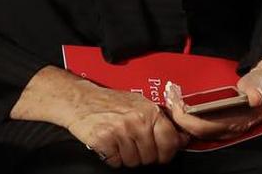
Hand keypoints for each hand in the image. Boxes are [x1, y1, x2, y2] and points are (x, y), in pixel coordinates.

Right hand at [63, 81, 186, 167]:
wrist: (78, 99)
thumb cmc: (108, 101)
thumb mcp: (138, 104)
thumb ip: (160, 121)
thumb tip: (183, 139)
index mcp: (149, 111)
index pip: (171, 142)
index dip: (166, 152)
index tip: (160, 152)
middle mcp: (137, 120)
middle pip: (152, 157)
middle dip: (142, 154)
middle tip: (130, 142)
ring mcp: (120, 131)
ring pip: (134, 162)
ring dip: (125, 156)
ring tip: (117, 141)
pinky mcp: (104, 140)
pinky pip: (116, 162)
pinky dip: (111, 157)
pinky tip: (108, 143)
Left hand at [164, 57, 261, 139]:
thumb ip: (259, 89)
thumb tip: (254, 97)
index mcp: (237, 123)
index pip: (204, 128)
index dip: (187, 118)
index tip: (176, 103)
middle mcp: (227, 128)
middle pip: (193, 130)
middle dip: (176, 115)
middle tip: (169, 95)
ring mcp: (221, 125)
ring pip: (193, 127)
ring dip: (178, 114)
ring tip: (170, 95)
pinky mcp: (217, 120)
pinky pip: (195, 120)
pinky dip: (183, 112)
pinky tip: (177, 99)